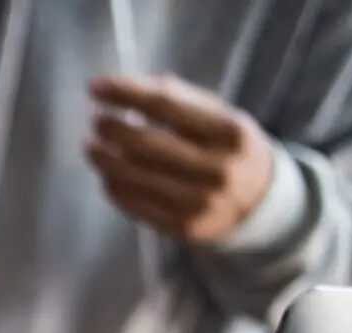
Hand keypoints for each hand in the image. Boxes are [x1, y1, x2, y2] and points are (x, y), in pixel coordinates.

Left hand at [86, 74, 273, 240]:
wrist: (261, 202)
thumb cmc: (229, 148)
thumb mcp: (221, 117)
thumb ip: (181, 100)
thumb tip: (129, 88)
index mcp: (230, 132)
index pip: (165, 105)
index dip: (126, 94)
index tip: (96, 87)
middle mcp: (217, 168)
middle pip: (146, 143)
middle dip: (112, 129)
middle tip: (96, 121)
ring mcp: (200, 201)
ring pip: (135, 177)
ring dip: (104, 159)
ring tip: (91, 146)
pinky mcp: (184, 227)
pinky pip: (136, 205)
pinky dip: (115, 187)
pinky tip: (107, 175)